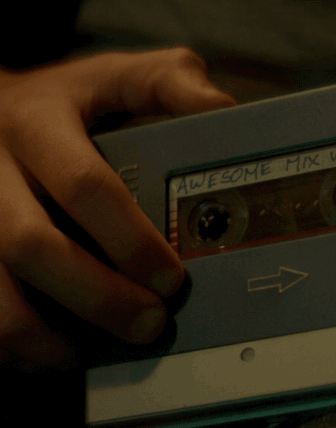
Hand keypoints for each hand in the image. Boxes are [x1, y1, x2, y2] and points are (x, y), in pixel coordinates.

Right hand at [0, 48, 234, 370]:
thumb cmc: (63, 102)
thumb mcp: (112, 76)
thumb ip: (167, 84)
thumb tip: (222, 109)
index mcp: (37, 124)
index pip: (84, 187)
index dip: (130, 239)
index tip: (171, 279)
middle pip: (32, 248)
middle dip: (96, 297)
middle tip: (149, 325)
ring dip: (46, 336)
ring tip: (96, 351)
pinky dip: (14, 344)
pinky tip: (55, 348)